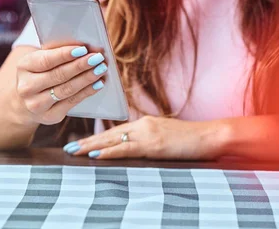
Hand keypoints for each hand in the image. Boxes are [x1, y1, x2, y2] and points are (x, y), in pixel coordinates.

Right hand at [15, 45, 108, 124]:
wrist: (26, 102)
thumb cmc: (39, 74)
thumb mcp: (41, 60)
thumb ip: (58, 52)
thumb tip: (86, 48)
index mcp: (23, 67)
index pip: (46, 60)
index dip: (65, 54)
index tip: (83, 49)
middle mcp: (26, 87)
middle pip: (58, 75)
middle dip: (80, 66)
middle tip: (98, 58)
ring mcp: (36, 104)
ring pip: (66, 90)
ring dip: (87, 79)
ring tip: (101, 69)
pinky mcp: (49, 116)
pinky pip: (72, 102)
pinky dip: (87, 92)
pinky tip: (97, 84)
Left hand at [63, 116, 228, 159]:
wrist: (210, 136)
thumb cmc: (191, 140)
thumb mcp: (166, 137)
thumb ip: (149, 140)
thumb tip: (134, 148)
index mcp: (144, 123)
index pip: (114, 131)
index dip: (96, 137)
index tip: (81, 142)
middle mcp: (142, 125)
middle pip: (108, 134)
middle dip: (87, 141)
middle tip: (68, 147)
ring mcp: (147, 134)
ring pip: (112, 140)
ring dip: (91, 146)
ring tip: (74, 151)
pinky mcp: (153, 144)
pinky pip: (126, 148)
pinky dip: (108, 152)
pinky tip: (95, 155)